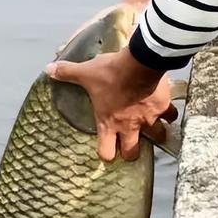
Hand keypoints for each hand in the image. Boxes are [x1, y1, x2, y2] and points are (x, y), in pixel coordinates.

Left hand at [45, 47, 176, 161]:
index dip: (106, 154)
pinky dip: (169, 115)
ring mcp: (148, 119)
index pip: (106, 152)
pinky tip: (168, 110)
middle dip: (131, 152)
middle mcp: (129, 126)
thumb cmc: (110, 74)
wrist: (139, 64)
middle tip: (129, 146)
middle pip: (132, 153)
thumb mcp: (86, 73)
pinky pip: (170, 116)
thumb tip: (48, 69)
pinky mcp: (162, 108)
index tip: (107, 150)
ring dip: (156, 135)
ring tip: (154, 131)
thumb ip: (67, 73)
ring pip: (157, 138)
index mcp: (108, 122)